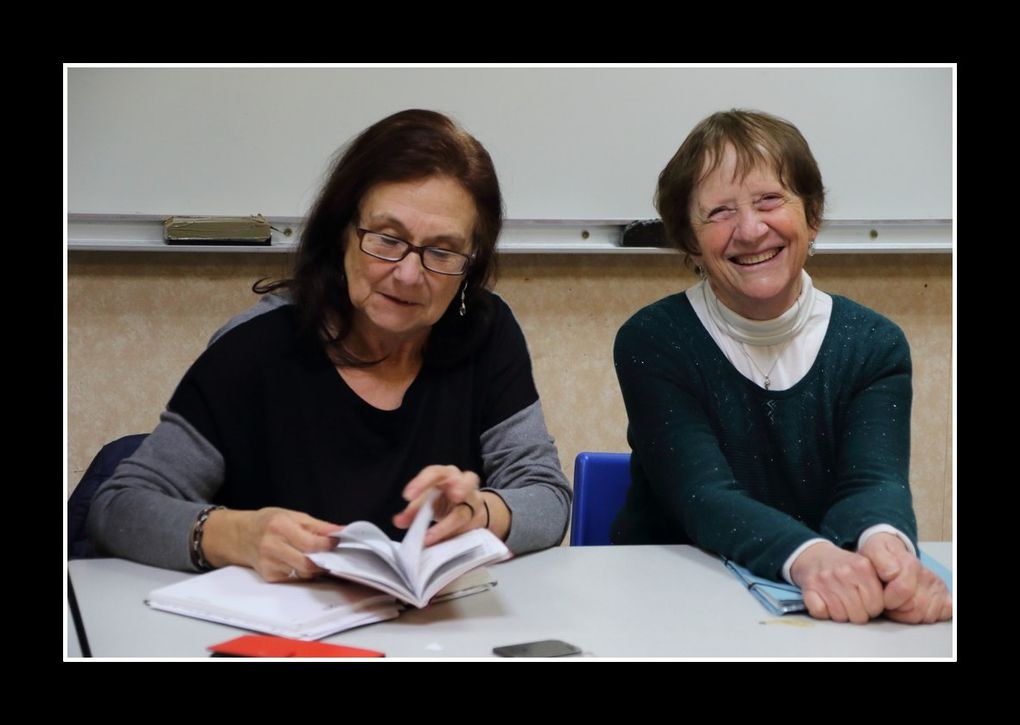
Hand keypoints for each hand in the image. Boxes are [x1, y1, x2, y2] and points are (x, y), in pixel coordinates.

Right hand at [204, 507, 341, 582]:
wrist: (240, 536)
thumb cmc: (268, 523)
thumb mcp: (292, 515)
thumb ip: (318, 525)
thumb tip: (340, 531)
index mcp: (280, 526)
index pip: (311, 543)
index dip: (328, 545)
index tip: (336, 542)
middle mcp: (272, 546)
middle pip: (308, 563)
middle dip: (324, 561)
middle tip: (330, 555)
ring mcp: (269, 564)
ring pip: (303, 573)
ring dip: (315, 567)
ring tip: (316, 557)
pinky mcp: (269, 576)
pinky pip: (294, 578)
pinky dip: (301, 572)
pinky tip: (298, 562)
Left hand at [393, 465, 485, 546]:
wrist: (469, 507)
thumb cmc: (445, 499)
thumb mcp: (428, 501)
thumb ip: (413, 511)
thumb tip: (398, 520)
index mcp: (445, 474)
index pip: (434, 473)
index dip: (421, 482)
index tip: (407, 496)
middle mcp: (463, 482)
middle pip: (465, 480)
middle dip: (460, 487)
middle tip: (455, 496)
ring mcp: (474, 499)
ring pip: (469, 506)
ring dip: (450, 522)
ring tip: (433, 535)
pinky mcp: (478, 516)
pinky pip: (468, 525)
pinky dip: (454, 534)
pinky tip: (442, 541)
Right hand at [790, 541, 884, 623]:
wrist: (815, 556)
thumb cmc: (846, 569)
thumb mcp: (867, 568)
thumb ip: (881, 584)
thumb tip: (893, 605)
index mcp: (862, 566)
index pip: (877, 605)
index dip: (873, 607)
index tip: (867, 601)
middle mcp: (843, 572)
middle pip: (859, 615)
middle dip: (858, 613)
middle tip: (853, 604)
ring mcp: (824, 579)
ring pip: (840, 616)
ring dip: (841, 614)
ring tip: (840, 602)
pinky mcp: (809, 587)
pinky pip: (820, 612)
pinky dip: (822, 612)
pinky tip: (825, 602)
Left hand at [858, 533, 951, 623]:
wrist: (891, 553)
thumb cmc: (881, 557)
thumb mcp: (873, 551)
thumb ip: (881, 560)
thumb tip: (892, 574)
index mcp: (910, 564)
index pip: (903, 590)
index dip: (887, 597)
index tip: (881, 594)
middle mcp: (927, 575)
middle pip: (916, 608)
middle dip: (897, 609)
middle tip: (888, 600)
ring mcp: (937, 587)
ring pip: (926, 615)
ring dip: (908, 614)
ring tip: (898, 603)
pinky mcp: (944, 597)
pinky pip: (943, 614)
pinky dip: (927, 615)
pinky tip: (914, 607)